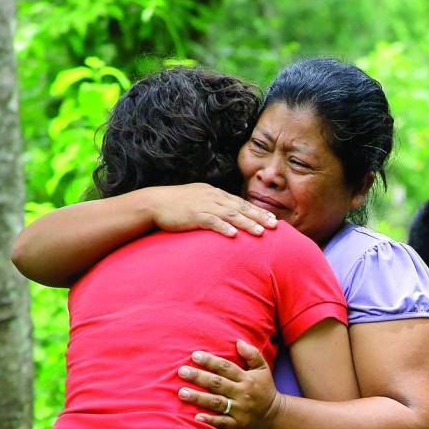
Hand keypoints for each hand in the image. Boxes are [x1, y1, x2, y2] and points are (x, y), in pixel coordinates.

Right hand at [147, 183, 277, 236]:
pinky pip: (211, 222)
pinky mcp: (193, 215)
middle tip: (274, 225)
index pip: (241, 202)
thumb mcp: (199, 199)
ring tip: (261, 232)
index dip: (258, 211)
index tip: (272, 219)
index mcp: (215, 194)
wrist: (153, 203)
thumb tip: (228, 215)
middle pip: (241, 207)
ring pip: (230, 214)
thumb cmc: (175, 204)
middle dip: (259, 217)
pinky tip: (234, 235)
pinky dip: (223, 228)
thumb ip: (214, 204)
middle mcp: (212, 197)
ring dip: (247, 223)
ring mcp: (203, 206)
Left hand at [177, 342, 282, 428]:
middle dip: (199, 377)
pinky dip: (210, 420)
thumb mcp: (263, 369)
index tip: (194, 356)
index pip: (226, 367)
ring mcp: (240, 410)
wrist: (276, 416)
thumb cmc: (265, 389)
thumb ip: (252, 354)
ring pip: (216, 402)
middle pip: (218, 383)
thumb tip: (238, 341)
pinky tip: (196, 417)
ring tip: (182, 392)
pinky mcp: (237, 425)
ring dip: (199, 397)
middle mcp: (242, 393)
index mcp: (247, 378)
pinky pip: (222, 423)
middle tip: (181, 371)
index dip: (210, 361)